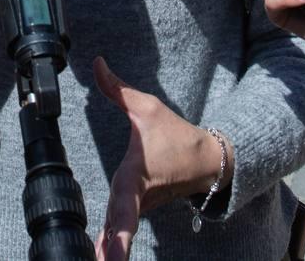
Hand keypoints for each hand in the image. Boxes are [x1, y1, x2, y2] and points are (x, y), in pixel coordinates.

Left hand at [92, 58, 229, 260]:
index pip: (124, 204)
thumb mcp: (147, 107)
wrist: (206, 160)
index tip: (110, 251)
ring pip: (119, 231)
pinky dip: (112, 242)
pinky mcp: (140, 211)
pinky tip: (98, 256)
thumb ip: (117, 88)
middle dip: (112, 249)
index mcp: (137, 176)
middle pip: (120, 227)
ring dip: (109, 250)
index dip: (118, 228)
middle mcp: (137, 197)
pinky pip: (121, 227)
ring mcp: (140, 208)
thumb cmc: (176, 135)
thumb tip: (97, 64)